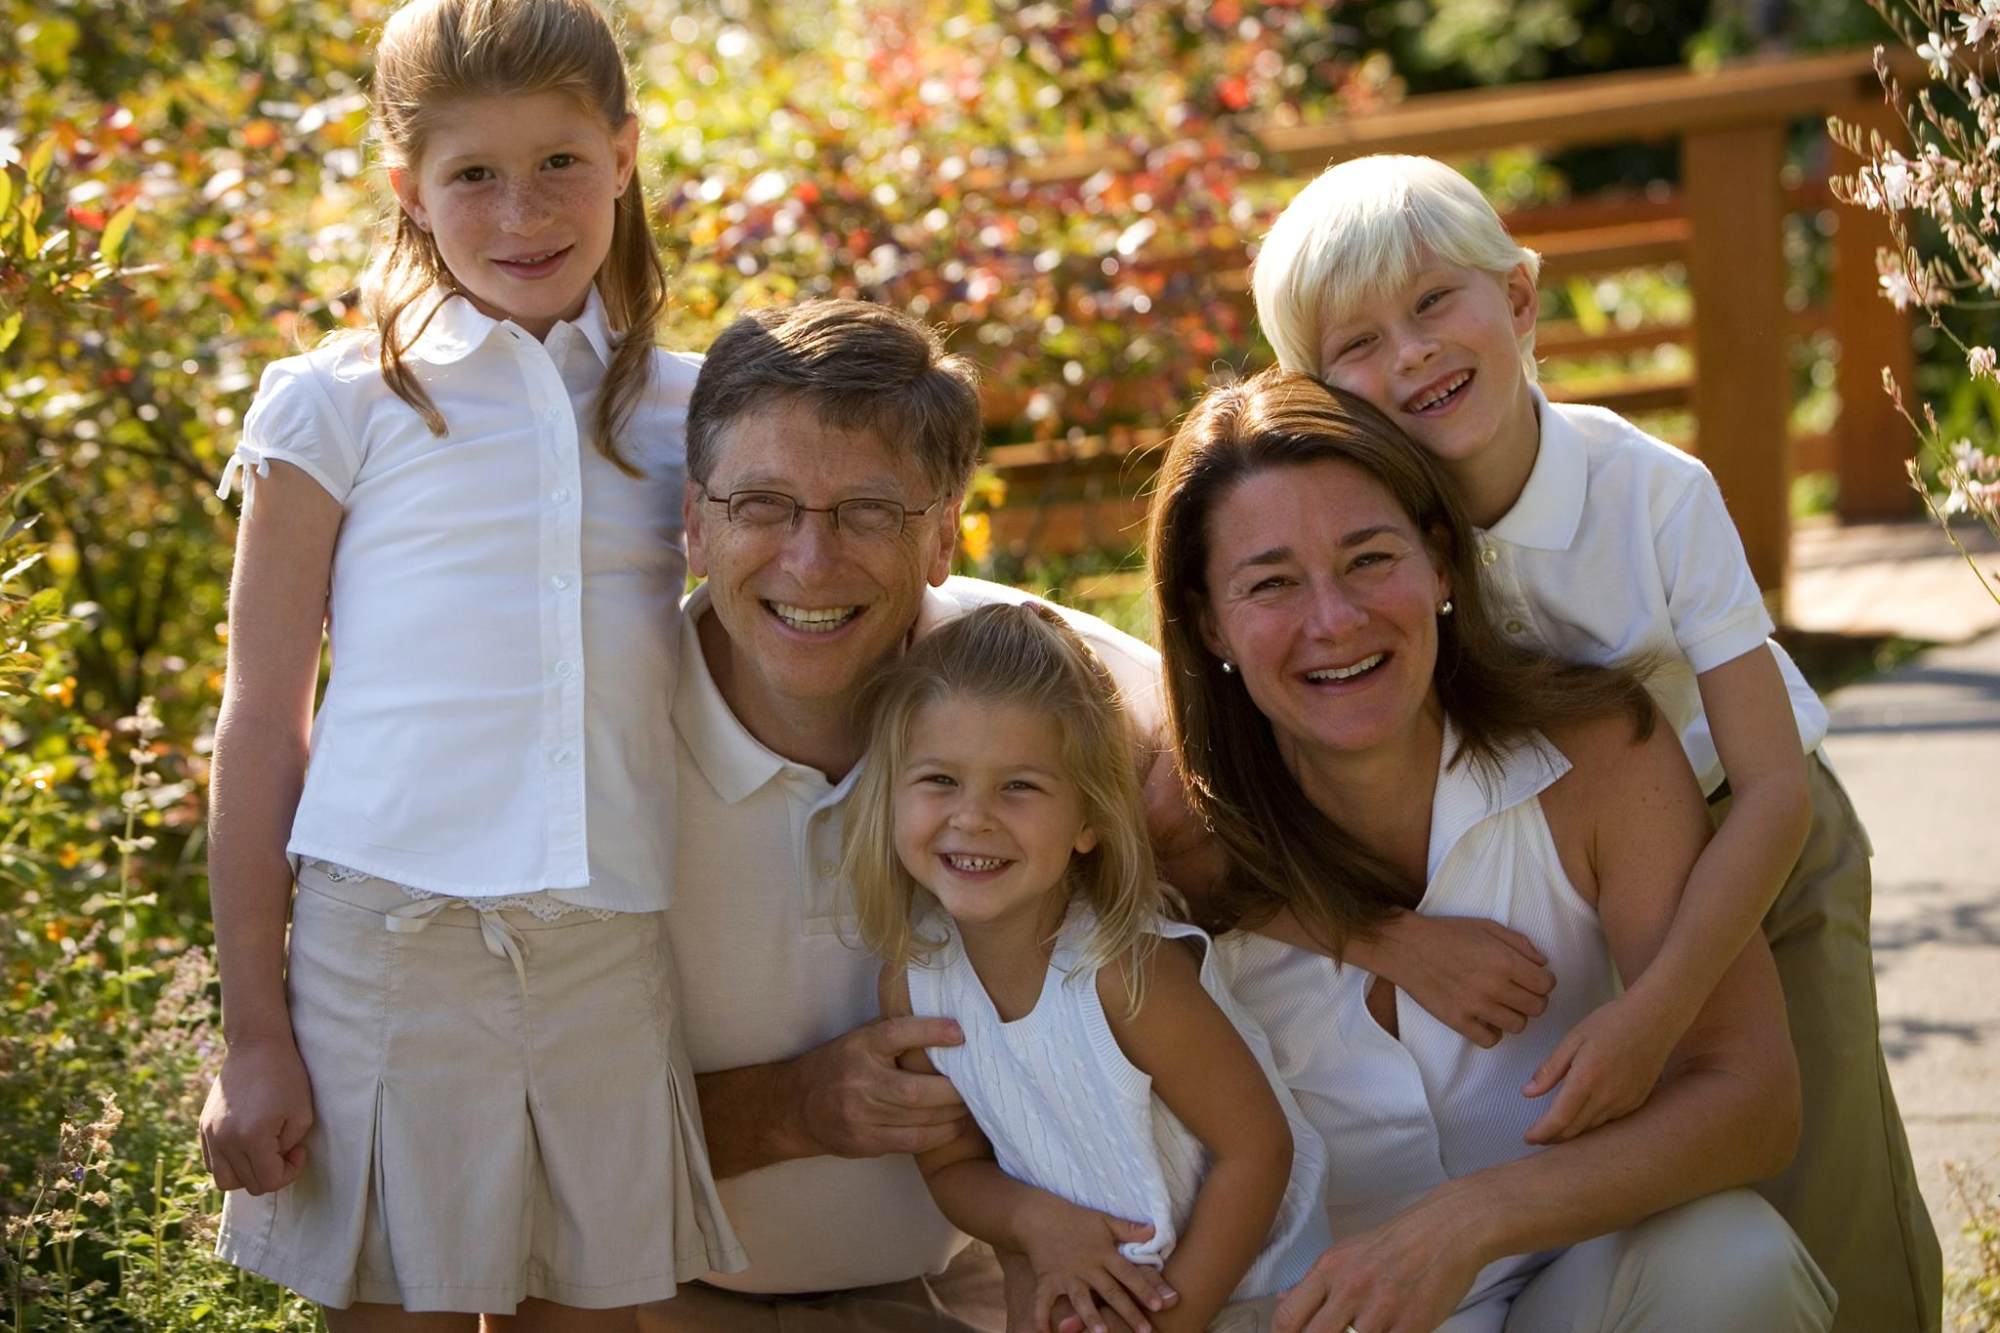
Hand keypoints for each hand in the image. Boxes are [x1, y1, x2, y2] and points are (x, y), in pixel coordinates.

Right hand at [199, 1033, 314, 1195]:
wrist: (256, 1045)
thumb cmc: (286, 1076)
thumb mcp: (302, 1114)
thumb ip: (288, 1148)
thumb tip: (275, 1161)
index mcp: (251, 1138)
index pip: (269, 1182)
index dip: (290, 1172)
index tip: (298, 1150)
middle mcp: (225, 1141)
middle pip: (247, 1185)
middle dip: (271, 1173)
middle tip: (284, 1148)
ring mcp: (210, 1135)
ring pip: (224, 1180)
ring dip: (247, 1174)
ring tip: (263, 1151)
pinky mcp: (203, 1128)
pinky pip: (212, 1163)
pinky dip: (230, 1163)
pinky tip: (247, 1144)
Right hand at [790, 1015, 969, 1157]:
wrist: (796, 1106)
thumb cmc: (839, 1065)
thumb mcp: (860, 1040)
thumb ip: (895, 1035)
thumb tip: (947, 1026)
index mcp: (859, 1047)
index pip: (897, 1034)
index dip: (930, 1031)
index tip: (960, 1033)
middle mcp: (859, 1080)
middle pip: (916, 1089)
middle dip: (953, 1090)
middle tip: (978, 1084)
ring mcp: (860, 1115)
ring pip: (918, 1118)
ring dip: (952, 1114)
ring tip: (973, 1106)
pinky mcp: (864, 1142)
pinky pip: (911, 1142)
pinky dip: (938, 1135)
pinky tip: (954, 1127)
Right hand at [1015, 1195, 1176, 1332]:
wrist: (1040, 1216)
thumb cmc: (1076, 1219)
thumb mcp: (1104, 1220)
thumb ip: (1128, 1229)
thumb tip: (1154, 1231)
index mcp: (1104, 1254)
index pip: (1128, 1274)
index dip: (1144, 1289)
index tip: (1159, 1305)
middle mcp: (1087, 1268)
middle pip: (1111, 1292)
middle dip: (1128, 1312)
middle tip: (1145, 1331)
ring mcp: (1067, 1276)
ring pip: (1081, 1300)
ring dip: (1091, 1317)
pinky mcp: (1047, 1281)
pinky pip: (1042, 1302)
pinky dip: (1041, 1318)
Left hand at [1273, 1206, 1483, 1332]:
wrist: (1448, 1228)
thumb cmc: (1397, 1241)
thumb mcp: (1346, 1251)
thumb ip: (1314, 1280)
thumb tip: (1282, 1300)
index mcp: (1330, 1269)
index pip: (1288, 1317)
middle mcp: (1350, 1288)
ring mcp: (1381, 1308)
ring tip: (1361, 1330)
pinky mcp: (1412, 1324)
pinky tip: (1387, 1332)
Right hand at [1379, 914, 1554, 1047]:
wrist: (1406, 946)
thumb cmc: (1447, 933)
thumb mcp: (1487, 926)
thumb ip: (1520, 943)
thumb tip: (1543, 963)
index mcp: (1505, 961)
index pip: (1546, 984)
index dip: (1544, 981)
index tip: (1533, 978)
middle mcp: (1495, 986)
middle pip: (1537, 1008)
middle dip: (1534, 999)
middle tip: (1519, 992)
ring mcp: (1476, 1007)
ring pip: (1518, 1026)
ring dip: (1515, 1016)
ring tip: (1502, 1005)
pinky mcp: (1458, 1021)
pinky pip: (1491, 1040)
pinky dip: (1493, 1032)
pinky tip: (1485, 1019)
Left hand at [1522, 991, 1683, 1144]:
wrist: (1656, 1019)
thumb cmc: (1611, 1022)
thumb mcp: (1573, 1039)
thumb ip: (1550, 1069)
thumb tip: (1527, 1093)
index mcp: (1587, 1080)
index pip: (1560, 1119)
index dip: (1542, 1133)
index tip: (1528, 1138)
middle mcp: (1607, 1098)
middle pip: (1575, 1130)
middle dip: (1554, 1138)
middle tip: (1538, 1137)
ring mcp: (1625, 1103)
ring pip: (1593, 1128)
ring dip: (1573, 1133)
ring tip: (1556, 1130)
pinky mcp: (1637, 1102)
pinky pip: (1610, 1121)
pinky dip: (1592, 1124)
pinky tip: (1583, 1118)